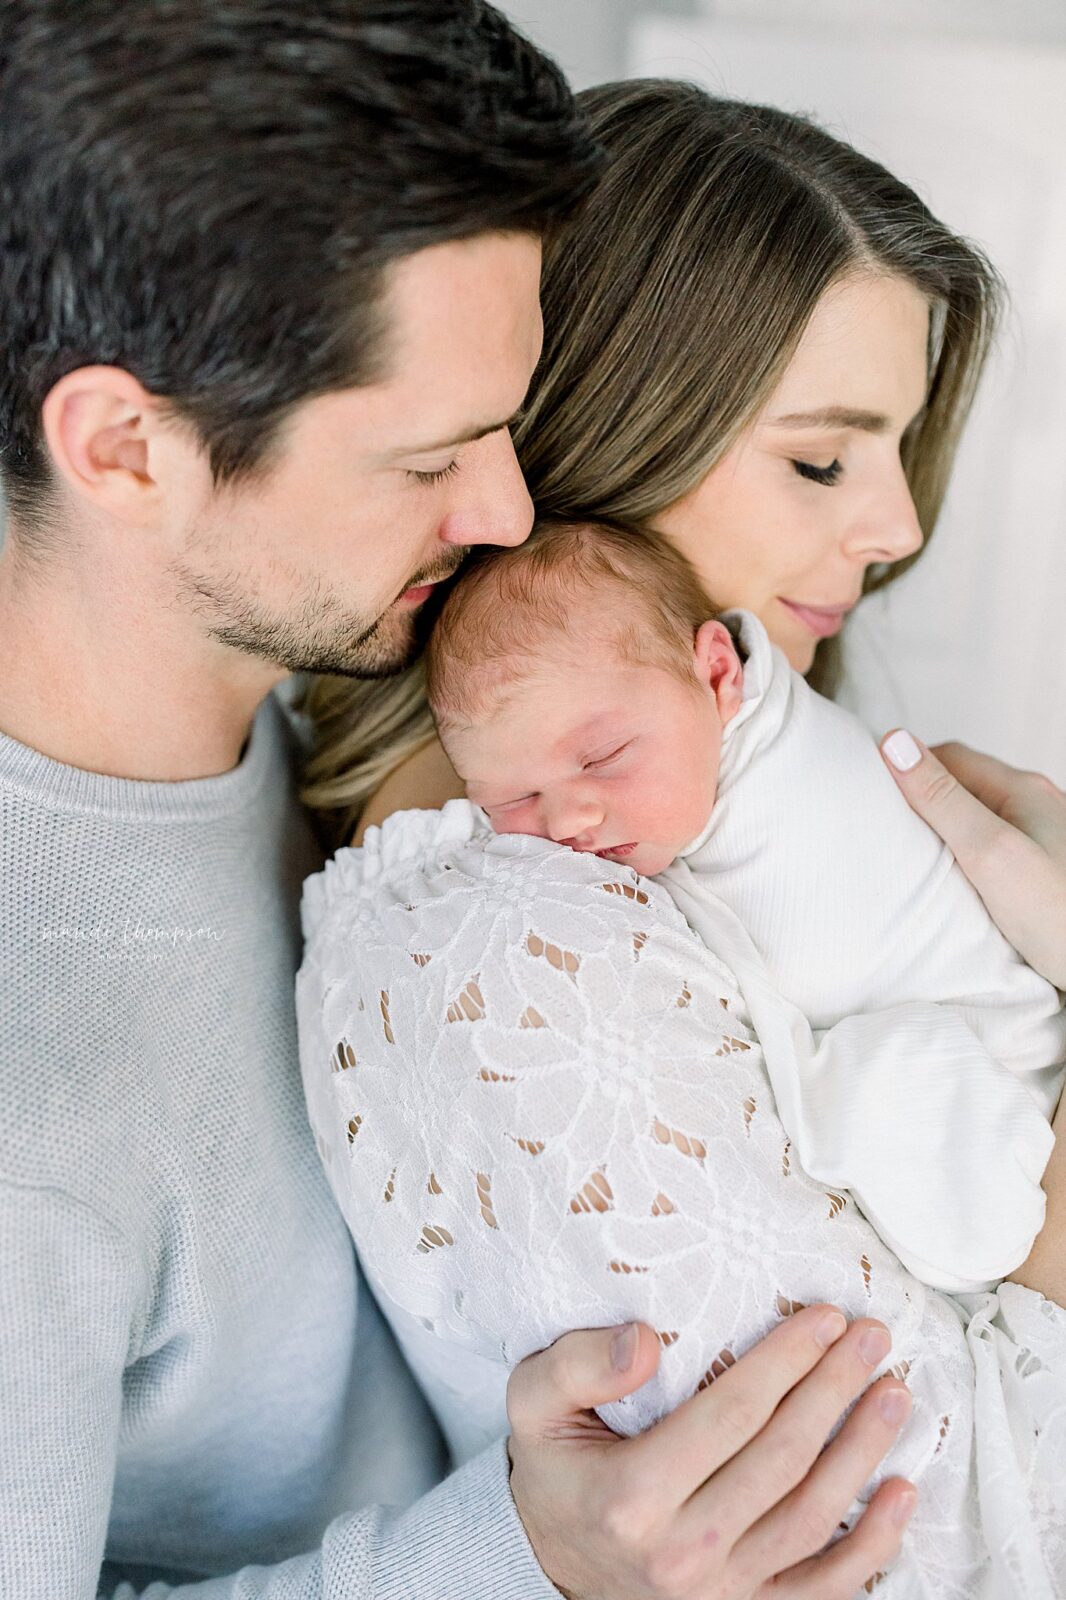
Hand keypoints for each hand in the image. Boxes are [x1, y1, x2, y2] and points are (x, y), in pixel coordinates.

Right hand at [507, 1307, 914, 1598]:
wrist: (549, 1558)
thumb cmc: (555, 1464)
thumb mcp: (534, 1402)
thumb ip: (577, 1363)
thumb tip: (644, 1339)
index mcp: (632, 1496)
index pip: (731, 1415)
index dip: (786, 1362)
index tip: (824, 1317)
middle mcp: (681, 1553)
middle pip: (782, 1459)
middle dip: (835, 1390)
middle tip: (872, 1336)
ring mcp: (719, 1592)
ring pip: (812, 1519)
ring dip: (863, 1453)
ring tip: (893, 1393)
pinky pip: (823, 1590)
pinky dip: (872, 1546)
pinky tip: (902, 1493)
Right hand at [880, 732, 1065, 987]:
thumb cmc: (1058, 917)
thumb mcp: (988, 852)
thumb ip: (942, 799)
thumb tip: (896, 742)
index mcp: (1024, 790)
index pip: (949, 757)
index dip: (905, 769)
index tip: (868, 790)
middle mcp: (1038, 806)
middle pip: (965, 786)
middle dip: (921, 801)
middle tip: (881, 827)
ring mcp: (1045, 839)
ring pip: (980, 819)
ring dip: (945, 831)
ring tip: (911, 858)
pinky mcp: (1045, 873)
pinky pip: (995, 850)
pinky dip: (967, 857)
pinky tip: (955, 884)